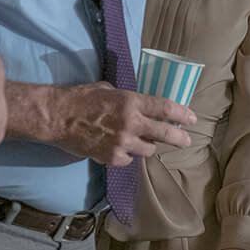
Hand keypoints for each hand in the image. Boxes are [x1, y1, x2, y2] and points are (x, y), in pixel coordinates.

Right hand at [51, 82, 194, 164]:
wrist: (57, 117)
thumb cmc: (80, 98)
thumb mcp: (109, 90)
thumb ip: (128, 99)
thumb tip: (140, 106)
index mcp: (131, 103)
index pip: (166, 108)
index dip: (183, 114)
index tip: (192, 118)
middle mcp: (130, 124)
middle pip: (166, 134)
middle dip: (180, 138)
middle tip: (186, 140)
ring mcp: (121, 143)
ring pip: (149, 149)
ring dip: (149, 145)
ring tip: (145, 141)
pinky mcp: (110, 158)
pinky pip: (129, 159)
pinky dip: (128, 154)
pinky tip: (122, 148)